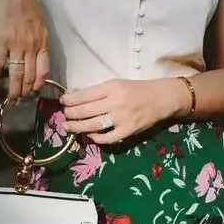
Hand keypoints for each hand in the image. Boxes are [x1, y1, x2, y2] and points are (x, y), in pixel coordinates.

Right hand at [0, 0, 48, 101]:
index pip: (43, 71)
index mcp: (43, 42)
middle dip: (23, 92)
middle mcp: (32, 46)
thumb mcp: (39, 24)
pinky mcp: (2, 40)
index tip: (31, 92)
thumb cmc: (26, 4)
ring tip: (6, 99)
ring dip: (10, 89)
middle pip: (29, 76)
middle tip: (17, 101)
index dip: (36, 85)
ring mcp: (17, 44)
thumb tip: (36, 57)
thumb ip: (38, 41)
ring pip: (15, 74)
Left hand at [61, 78, 185, 144]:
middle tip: (64, 115)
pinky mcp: (128, 131)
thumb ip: (98, 92)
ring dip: (78, 127)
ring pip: (93, 125)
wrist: (160, 99)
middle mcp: (116, 102)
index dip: (70, 100)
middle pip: (86, 111)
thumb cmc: (136, 89)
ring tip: (69, 127)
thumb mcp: (116, 84)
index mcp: (112, 87)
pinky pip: (107, 138)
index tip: (63, 101)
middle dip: (71, 114)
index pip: (85, 95)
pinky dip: (96, 138)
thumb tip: (76, 97)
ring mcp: (122, 118)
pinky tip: (90, 135)